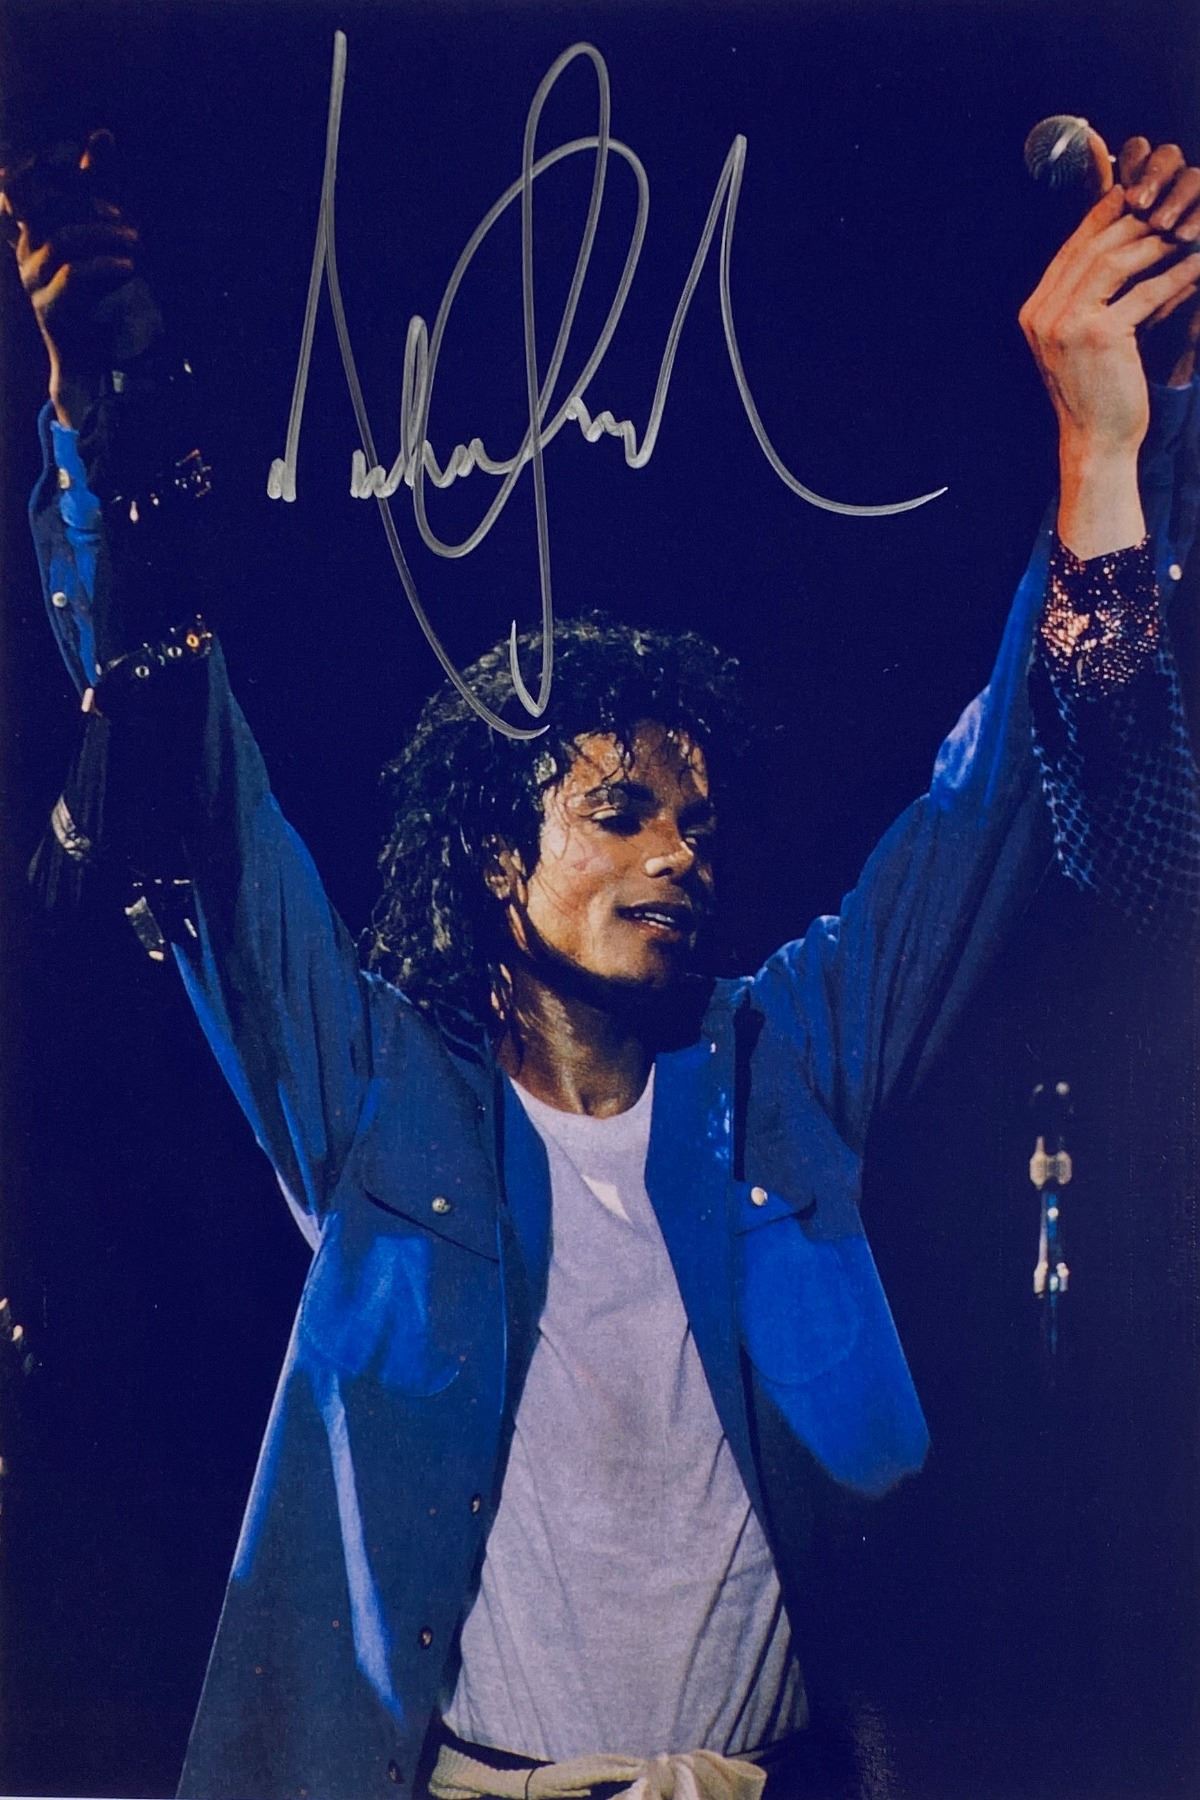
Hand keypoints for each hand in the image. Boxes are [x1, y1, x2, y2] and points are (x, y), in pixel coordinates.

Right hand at [1, 132, 158, 426]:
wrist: (94, 355)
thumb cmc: (99, 289)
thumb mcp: (102, 231)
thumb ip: (99, 184)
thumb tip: (103, 133)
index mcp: (35, 226)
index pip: (25, 181)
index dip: (47, 162)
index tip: (78, 155)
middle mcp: (27, 249)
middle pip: (49, 206)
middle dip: (92, 206)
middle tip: (128, 223)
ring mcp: (34, 279)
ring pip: (64, 239)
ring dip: (107, 237)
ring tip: (137, 245)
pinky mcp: (51, 308)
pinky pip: (74, 275)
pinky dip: (105, 267)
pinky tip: (129, 268)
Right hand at [1019, 139, 1199, 555]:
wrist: (1097, 443)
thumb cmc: (1098, 394)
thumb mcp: (1084, 341)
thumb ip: (1090, 299)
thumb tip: (1123, 248)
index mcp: (1037, 311)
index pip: (1073, 247)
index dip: (1105, 213)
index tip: (1137, 192)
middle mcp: (1045, 313)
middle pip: (1096, 244)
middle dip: (1138, 219)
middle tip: (1174, 203)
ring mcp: (1068, 323)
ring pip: (1119, 260)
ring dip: (1160, 241)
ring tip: (1189, 229)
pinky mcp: (1099, 335)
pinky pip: (1144, 291)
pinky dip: (1176, 276)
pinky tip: (1198, 265)